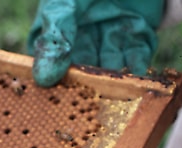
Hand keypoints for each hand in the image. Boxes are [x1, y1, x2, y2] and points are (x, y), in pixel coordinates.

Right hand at [28, 0, 164, 86]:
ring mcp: (110, 32)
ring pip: (110, 65)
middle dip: (87, 85)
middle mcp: (82, 33)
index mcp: (57, 26)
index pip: (50, 60)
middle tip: (90, 104)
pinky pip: (137, 56)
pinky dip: (138, 67)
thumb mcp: (65, 4)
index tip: (55, 98)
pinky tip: (138, 77)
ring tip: (116, 94)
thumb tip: (42, 79)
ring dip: (114, 80)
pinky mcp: (138, 31)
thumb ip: (55, 37)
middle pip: (82, 68)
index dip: (52, 78)